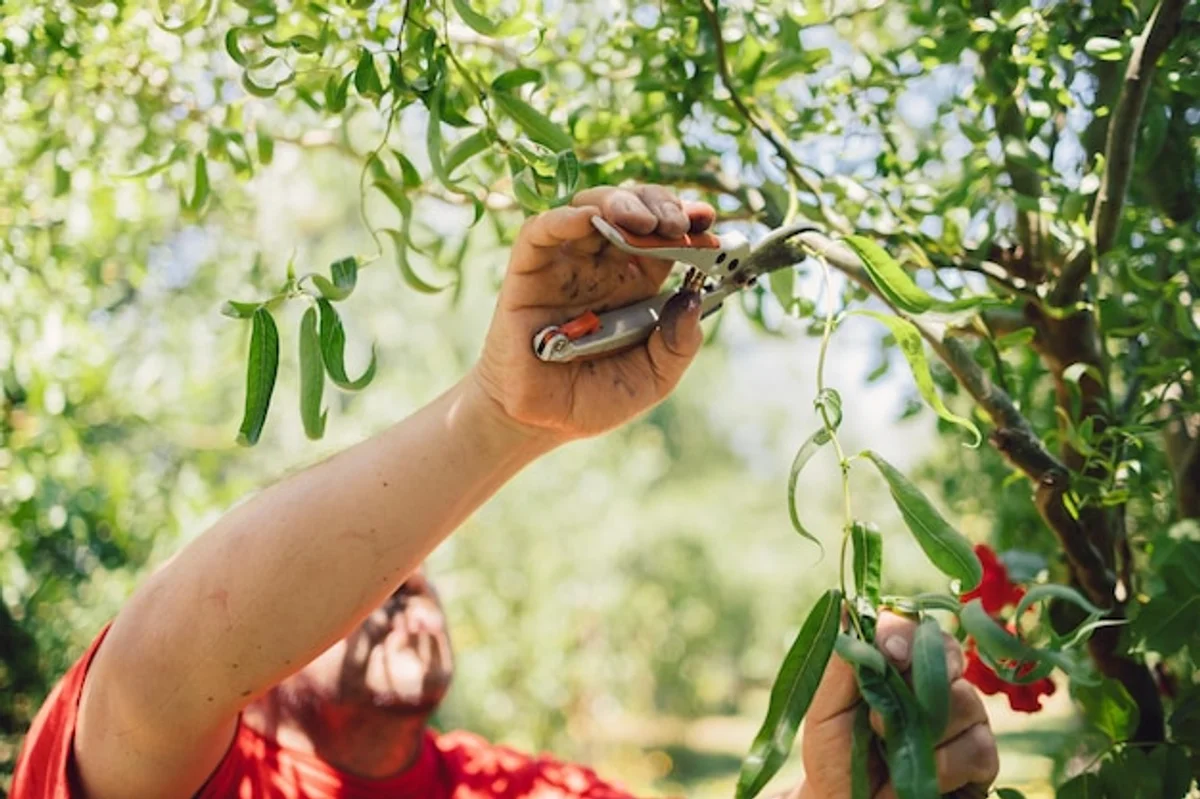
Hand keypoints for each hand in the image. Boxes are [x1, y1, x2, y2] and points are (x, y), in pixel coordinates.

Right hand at [471, 184, 715, 441]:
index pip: (666, 236)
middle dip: (659, 205)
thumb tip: (693, 298)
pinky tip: (588, 220)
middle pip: (633, 211)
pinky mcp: (528, 271)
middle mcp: (604, 265)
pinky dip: (564, 218)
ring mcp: (566, 264)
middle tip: (678, 224)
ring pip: (591, 208)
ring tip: (642, 223)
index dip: (688, 221)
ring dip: (620, 203)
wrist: (540, 424)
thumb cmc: (596, 399)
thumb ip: (678, 345)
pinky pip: (541, 232)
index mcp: (638, 283)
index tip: (708, 221)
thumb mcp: (654, 378)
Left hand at [798, 613, 998, 798]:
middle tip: (880, 719)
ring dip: (924, 731)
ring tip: (890, 753)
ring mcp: (964, 717)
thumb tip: (847, 606)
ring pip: (965, 700)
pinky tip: (920, 777)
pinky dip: (944, 763)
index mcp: (896, 663)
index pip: (910, 625)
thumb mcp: (825, 709)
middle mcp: (935, 681)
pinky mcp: (982, 758)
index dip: (904, 634)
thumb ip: (843, 663)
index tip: (890, 655)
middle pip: (948, 653)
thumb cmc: (836, 757)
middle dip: (918, 681)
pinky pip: (979, 746)